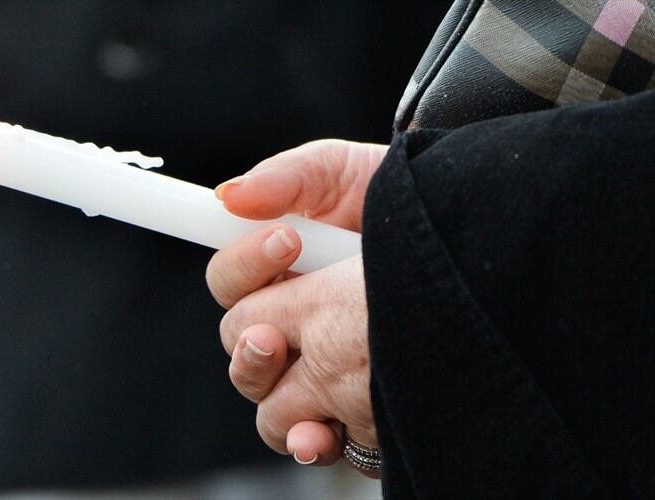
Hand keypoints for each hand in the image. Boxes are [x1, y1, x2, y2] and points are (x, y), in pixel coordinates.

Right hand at [206, 139, 387, 473]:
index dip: (245, 264)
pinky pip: (312, 433)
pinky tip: (319, 432)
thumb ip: (286, 179)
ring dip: (263, 379)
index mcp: (275, 270)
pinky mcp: (352, 405)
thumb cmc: (396, 192)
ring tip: (288, 357)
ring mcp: (319, 365)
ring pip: (263, 392)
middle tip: (283, 318)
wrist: (467, 227)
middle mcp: (290, 320)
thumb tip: (229, 196)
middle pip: (238, 342)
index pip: (230, 281)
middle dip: (251, 331)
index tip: (288, 239)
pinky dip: (309, 438)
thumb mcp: (341, 172)